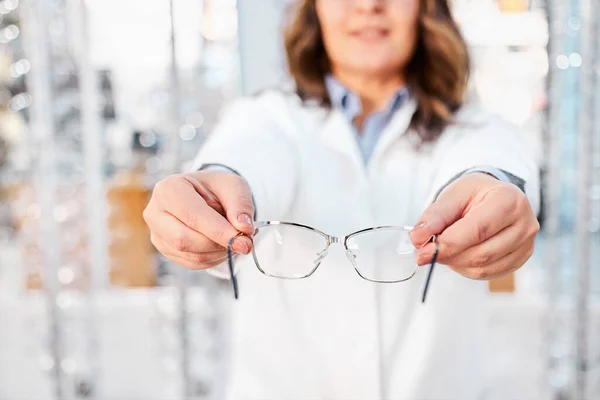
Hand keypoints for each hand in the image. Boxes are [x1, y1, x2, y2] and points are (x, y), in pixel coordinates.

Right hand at [143, 171, 254, 269]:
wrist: (205, 195)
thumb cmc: (216, 188)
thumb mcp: (233, 185)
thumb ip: (240, 205)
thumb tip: (244, 229)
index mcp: (169, 188)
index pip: (192, 215)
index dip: (219, 230)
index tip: (244, 239)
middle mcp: (156, 212)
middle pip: (184, 239)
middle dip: (218, 244)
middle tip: (244, 242)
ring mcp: (158, 234)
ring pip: (191, 255)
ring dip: (219, 253)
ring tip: (234, 239)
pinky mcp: (166, 250)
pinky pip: (193, 263)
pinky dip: (214, 258)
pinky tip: (222, 245)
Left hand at [409, 173, 539, 279]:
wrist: (493, 197)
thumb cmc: (474, 194)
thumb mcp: (453, 195)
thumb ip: (435, 217)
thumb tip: (417, 238)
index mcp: (509, 200)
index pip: (477, 230)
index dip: (448, 244)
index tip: (422, 251)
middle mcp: (524, 225)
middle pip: (481, 253)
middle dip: (448, 255)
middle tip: (425, 252)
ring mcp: (526, 245)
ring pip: (483, 267)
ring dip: (455, 263)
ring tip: (444, 248)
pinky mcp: (520, 260)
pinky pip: (487, 274)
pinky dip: (465, 268)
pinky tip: (458, 255)